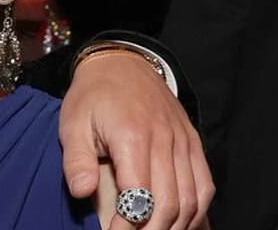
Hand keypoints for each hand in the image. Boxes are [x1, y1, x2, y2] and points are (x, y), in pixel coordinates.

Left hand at [59, 52, 213, 229]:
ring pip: (191, 200)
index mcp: (132, 137)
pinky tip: (179, 223)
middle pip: (169, 204)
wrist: (122, 63)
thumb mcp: (72, 123)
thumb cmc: (93, 96)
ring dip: (175, 226)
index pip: (139, 197)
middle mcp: (165, 141)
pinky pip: (205, 185)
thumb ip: (76, 160)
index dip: (128, 226)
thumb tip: (81, 192)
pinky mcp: (193, 143)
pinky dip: (196, 211)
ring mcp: (183, 142)